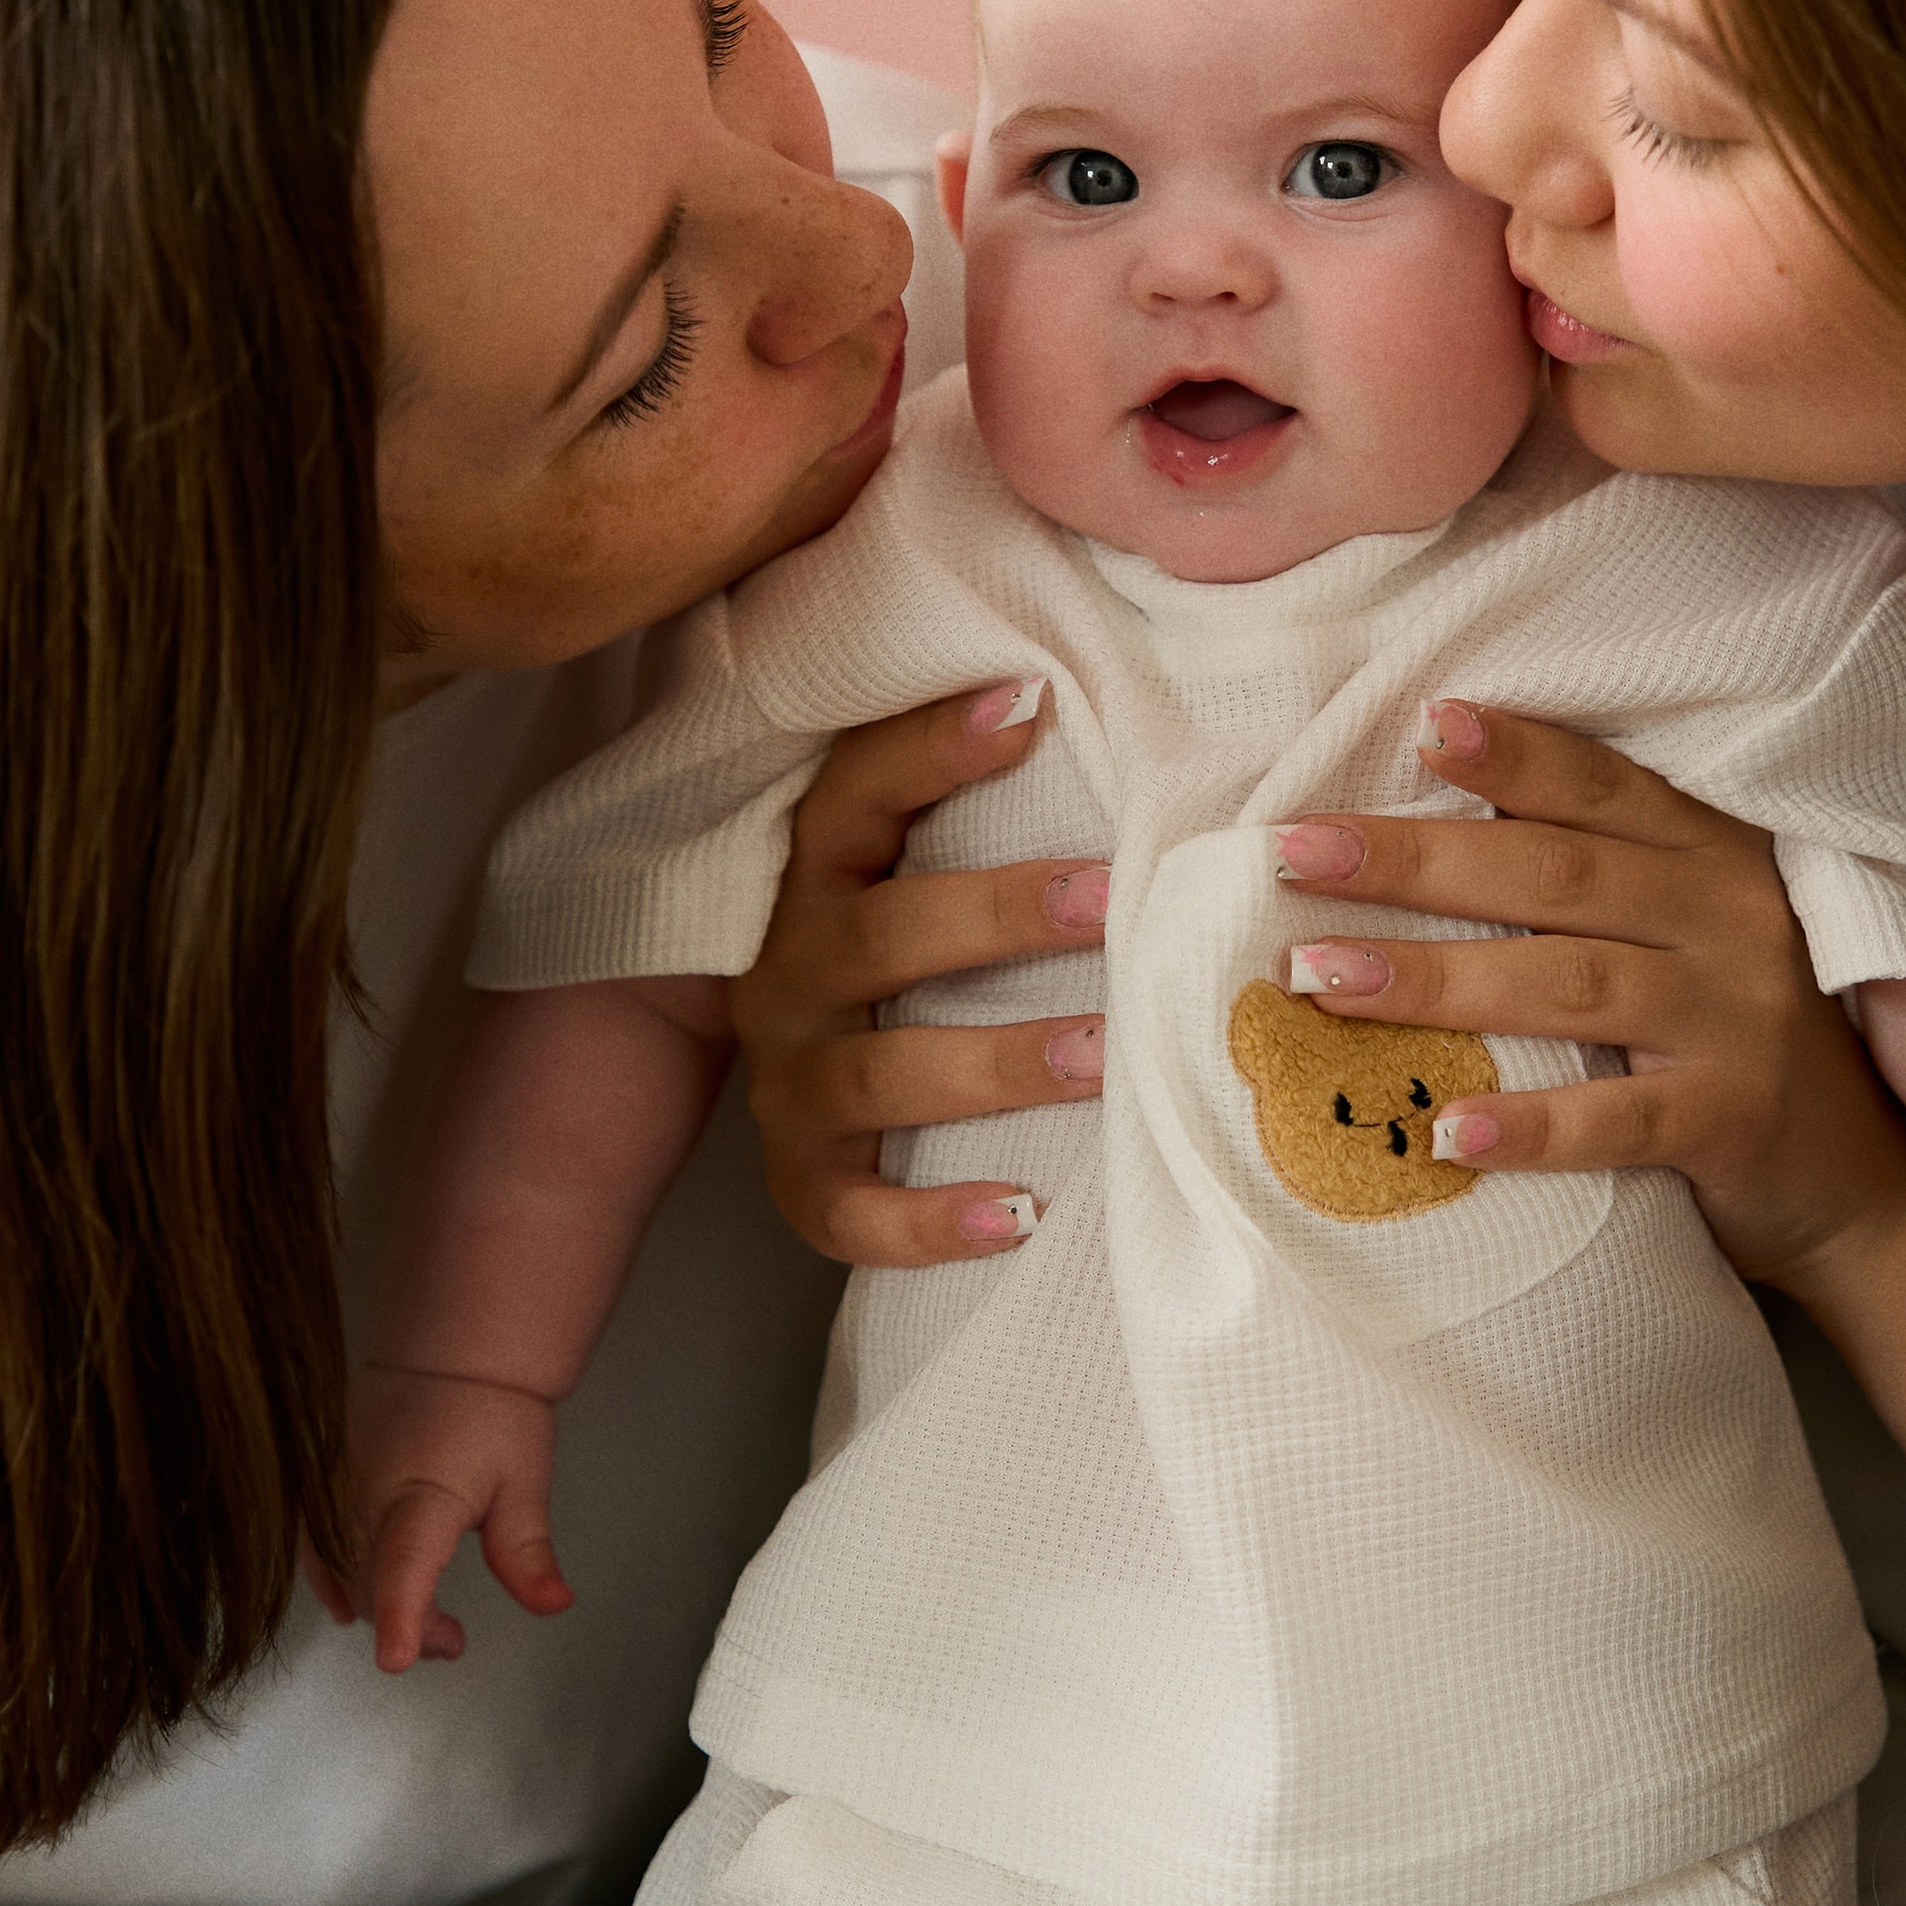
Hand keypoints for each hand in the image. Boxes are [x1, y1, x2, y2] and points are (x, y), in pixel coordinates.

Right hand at [345, 1365, 572, 1672]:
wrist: (444, 1349)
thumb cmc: (492, 1412)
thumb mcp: (525, 1481)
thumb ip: (527, 1552)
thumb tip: (556, 1605)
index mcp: (424, 1493)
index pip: (406, 1562)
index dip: (401, 1614)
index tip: (398, 1659)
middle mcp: (366, 1495)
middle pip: (371, 1585)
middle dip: (410, 1628)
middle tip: (453, 1641)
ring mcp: (335, 1489)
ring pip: (340, 1573)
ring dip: (375, 1609)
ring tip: (424, 1628)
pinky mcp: (320, 1484)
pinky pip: (315, 1547)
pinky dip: (332, 1583)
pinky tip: (350, 1607)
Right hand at [731, 682, 1109, 1266]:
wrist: (790, 1063)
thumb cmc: (899, 937)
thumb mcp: (904, 852)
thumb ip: (974, 783)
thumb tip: (1074, 684)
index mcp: (815, 873)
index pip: (855, 794)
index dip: (931, 748)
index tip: (1031, 704)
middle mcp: (789, 970)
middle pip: (881, 936)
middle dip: (999, 913)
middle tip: (1115, 900)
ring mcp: (789, 1079)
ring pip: (881, 1073)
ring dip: (996, 1063)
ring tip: (1103, 1055)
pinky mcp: (803, 1179)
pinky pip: (852, 1214)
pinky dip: (932, 1221)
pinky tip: (1021, 1215)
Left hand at [1271, 698, 1905, 1290]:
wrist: (1859, 1187)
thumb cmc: (1729, 1038)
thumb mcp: (1681, 933)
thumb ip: (1589, 881)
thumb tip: (1419, 835)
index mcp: (1709, 854)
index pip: (1599, 787)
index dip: (1513, 756)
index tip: (1418, 727)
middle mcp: (1730, 918)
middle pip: (1553, 875)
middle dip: (1416, 860)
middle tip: (1298, 854)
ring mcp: (1737, 1020)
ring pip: (1569, 985)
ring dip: (1434, 980)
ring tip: (1318, 977)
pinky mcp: (1734, 1121)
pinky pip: (1620, 1121)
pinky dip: (1531, 1126)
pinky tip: (1446, 1130)